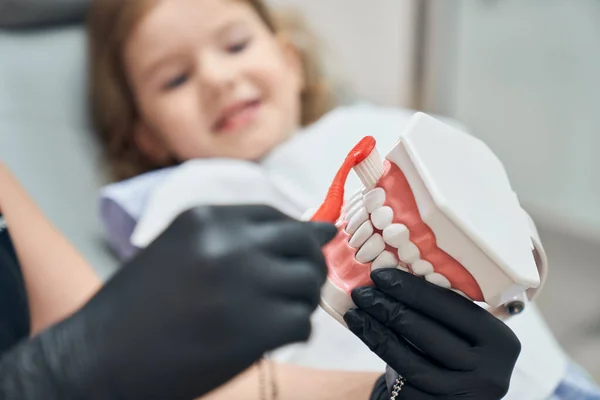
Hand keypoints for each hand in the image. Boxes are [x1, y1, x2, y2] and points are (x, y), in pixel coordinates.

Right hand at [35, 205, 336, 399]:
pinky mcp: (255, 329)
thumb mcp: (178, 249)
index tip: (299, 250)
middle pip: (301, 242)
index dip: (294, 235)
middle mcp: (229, 243)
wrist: (99, 357)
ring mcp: (244, 285)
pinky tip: (272, 338)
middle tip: (298, 285)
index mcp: (206, 218)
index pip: (275, 215)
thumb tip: (317, 230)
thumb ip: (235, 238)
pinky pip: (301, 322)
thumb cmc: (136, 305)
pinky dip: (295, 331)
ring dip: (301, 300)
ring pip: (307, 283)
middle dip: (309, 263)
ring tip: (278, 314)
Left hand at [346, 269, 520, 399]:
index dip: (411, 289)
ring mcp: (464, 394)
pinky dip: (380, 352)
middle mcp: (489, 371)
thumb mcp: (464, 334)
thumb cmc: (457, 357)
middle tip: (362, 292)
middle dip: (388, 307)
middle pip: (427, 332)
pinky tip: (365, 334)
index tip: (381, 275)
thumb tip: (392, 276)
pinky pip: (403, 380)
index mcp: (499, 340)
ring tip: (355, 312)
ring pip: (410, 359)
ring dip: (377, 331)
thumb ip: (443, 312)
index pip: (450, 307)